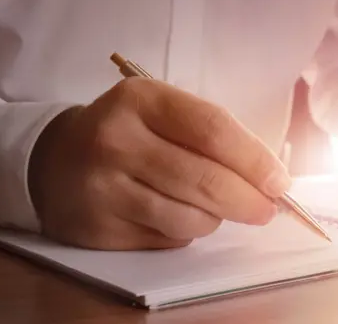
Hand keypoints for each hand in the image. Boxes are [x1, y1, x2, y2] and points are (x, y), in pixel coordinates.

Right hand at [28, 78, 290, 249]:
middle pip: (204, 179)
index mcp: (142, 99)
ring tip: (215, 207)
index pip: (212, 129)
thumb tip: (270, 178)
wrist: (58, 158)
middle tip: (267, 210)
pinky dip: (186, 231)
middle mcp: (117, 139)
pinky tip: (176, 214)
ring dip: (216, 218)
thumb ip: (214, 136)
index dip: (254, 159)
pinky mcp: (98, 227)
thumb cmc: (130, 132)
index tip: (280, 181)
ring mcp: (104, 186)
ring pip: (189, 217)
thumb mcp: (163, 112)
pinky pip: (166, 238)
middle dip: (248, 200)